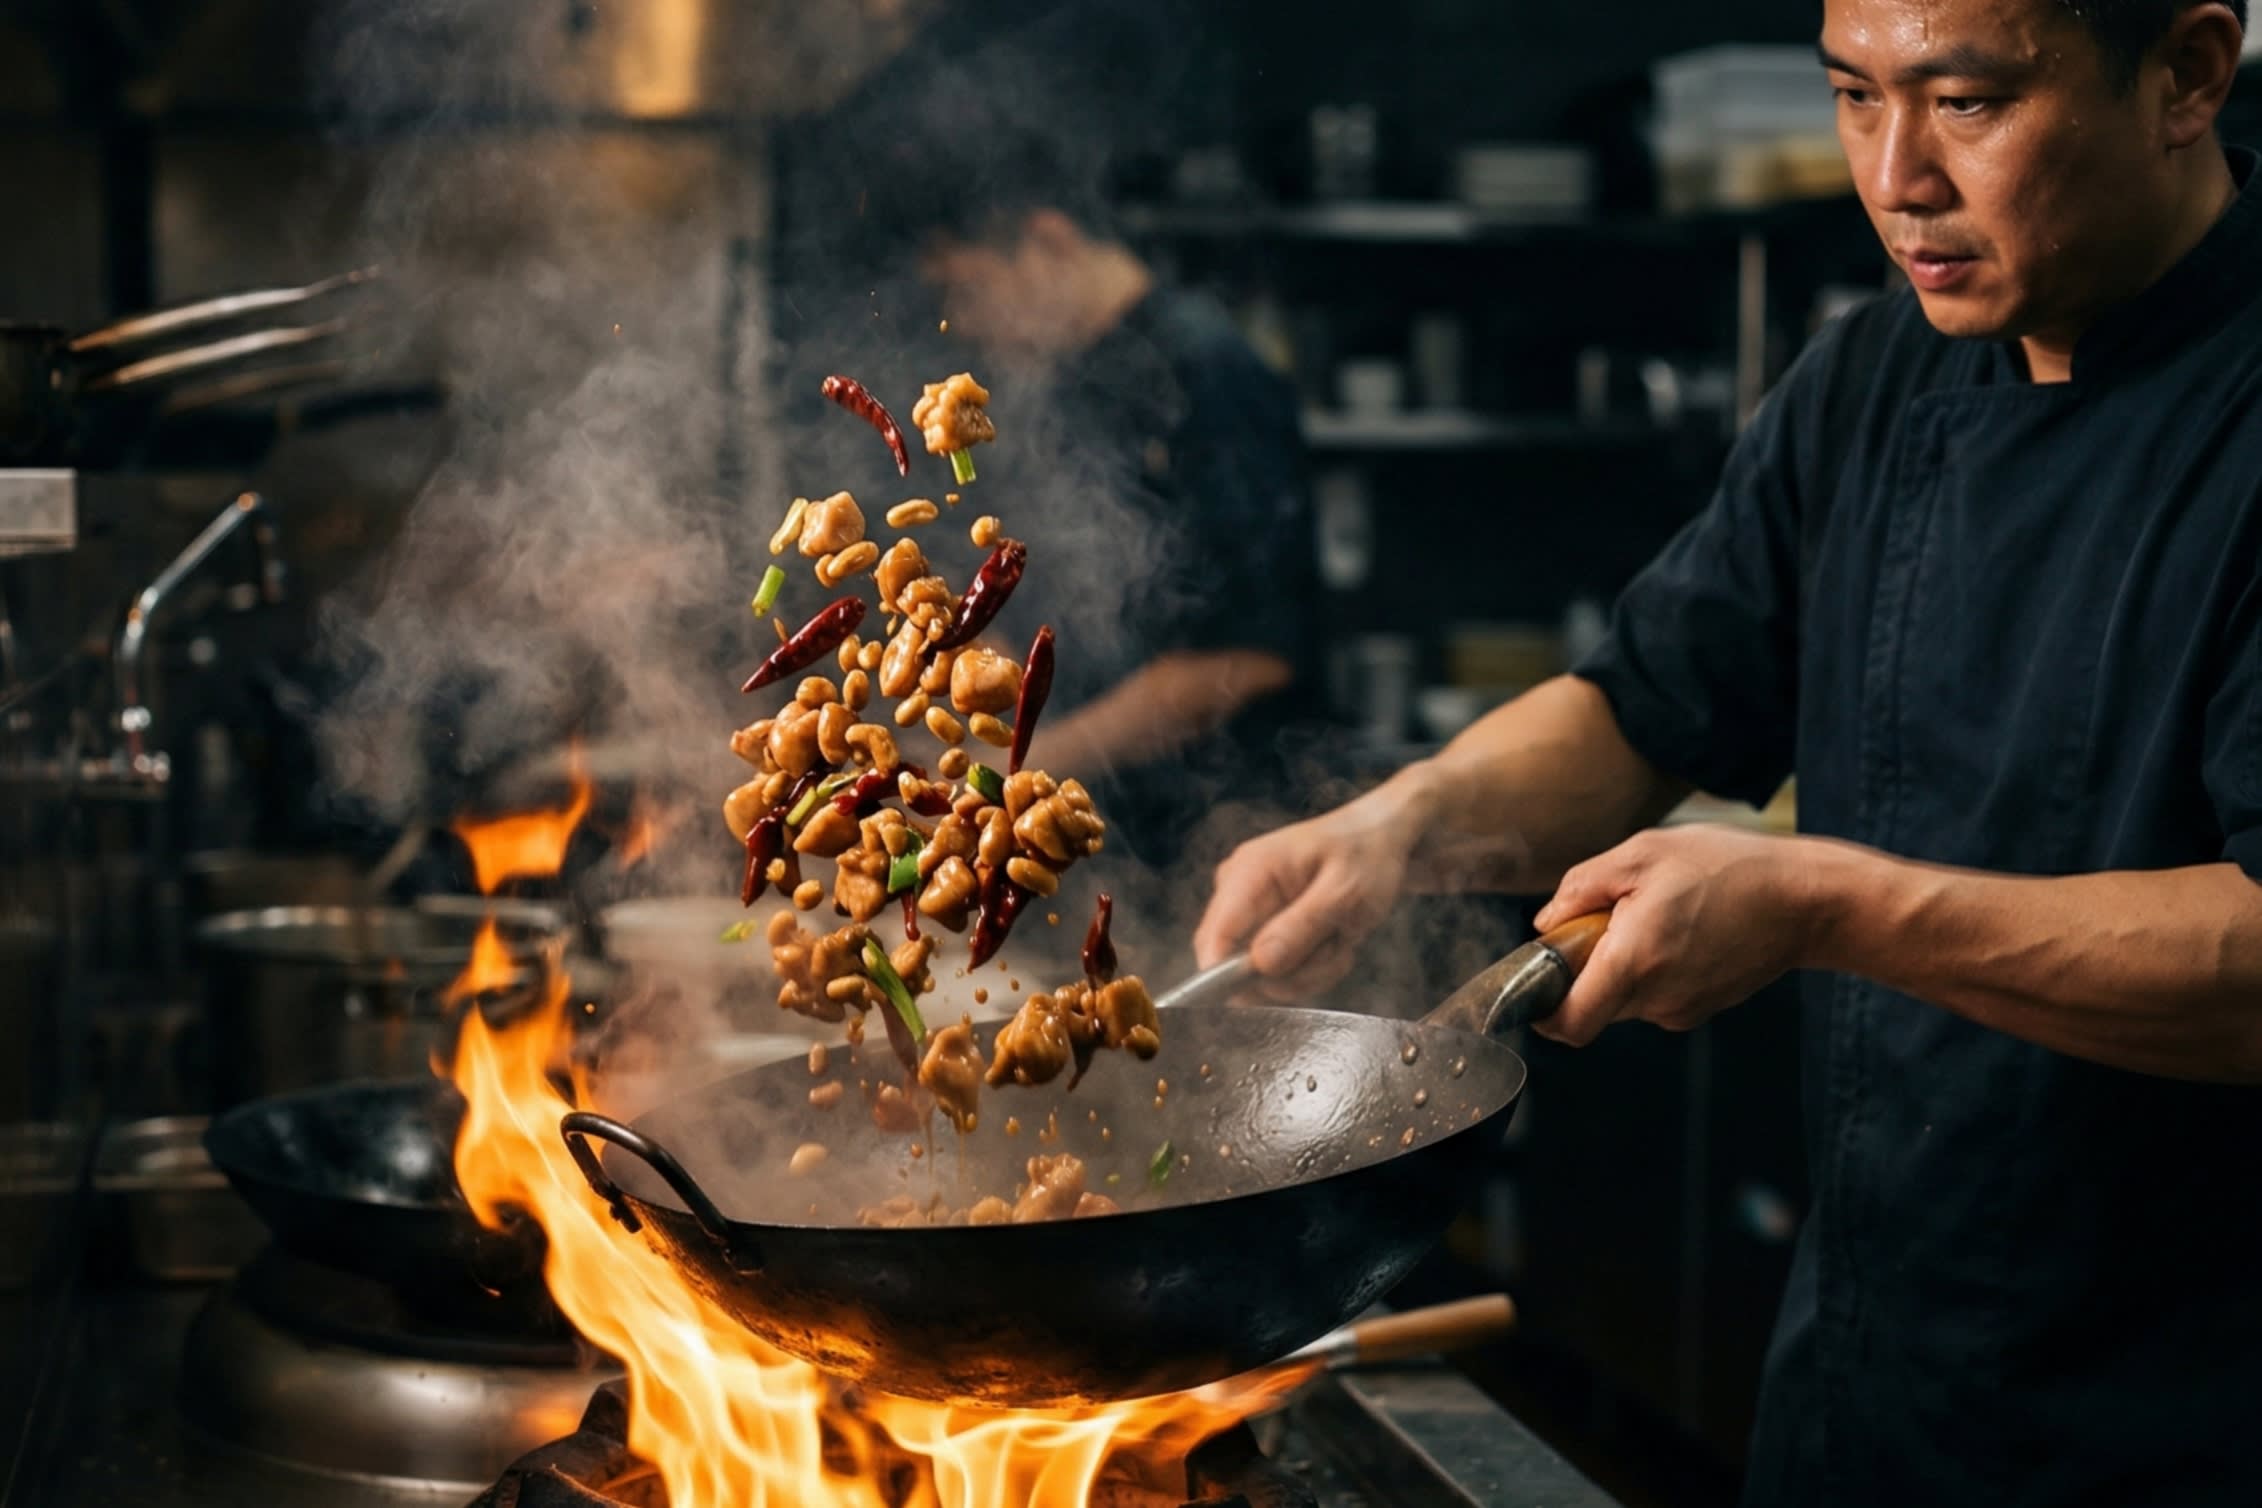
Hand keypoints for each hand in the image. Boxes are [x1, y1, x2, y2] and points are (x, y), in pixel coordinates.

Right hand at [1193, 794, 1417, 998]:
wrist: (1383, 842)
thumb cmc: (1366, 854)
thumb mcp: (1344, 890)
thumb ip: (1302, 925)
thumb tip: (1259, 963)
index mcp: (1248, 871)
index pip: (1215, 933)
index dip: (1227, 973)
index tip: (1271, 987)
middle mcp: (1239, 893)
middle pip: (1234, 965)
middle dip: (1290, 973)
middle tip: (1335, 952)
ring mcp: (1251, 915)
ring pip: (1261, 978)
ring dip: (1310, 971)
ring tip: (1342, 939)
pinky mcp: (1266, 933)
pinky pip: (1278, 975)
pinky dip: (1314, 969)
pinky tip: (1336, 942)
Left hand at [1529, 825, 1830, 1045]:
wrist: (1807, 899)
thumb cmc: (1728, 867)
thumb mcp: (1642, 854)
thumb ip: (1581, 889)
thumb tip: (1545, 924)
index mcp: (1633, 963)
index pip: (1568, 1024)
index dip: (1541, 1012)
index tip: (1535, 984)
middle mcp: (1656, 1000)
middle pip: (1590, 1006)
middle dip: (1582, 971)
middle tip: (1604, 919)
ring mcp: (1682, 1009)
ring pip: (1622, 999)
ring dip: (1618, 965)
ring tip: (1653, 914)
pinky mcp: (1703, 1006)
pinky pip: (1654, 994)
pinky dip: (1650, 968)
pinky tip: (1680, 928)